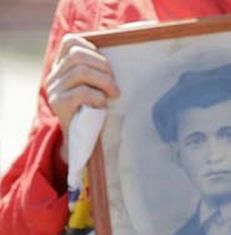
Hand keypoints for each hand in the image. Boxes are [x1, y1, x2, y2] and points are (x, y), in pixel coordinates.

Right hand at [45, 34, 118, 161]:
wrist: (82, 140)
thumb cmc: (95, 111)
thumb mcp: (95, 87)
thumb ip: (97, 71)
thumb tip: (120, 54)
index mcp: (61, 67)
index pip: (70, 42)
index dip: (91, 48)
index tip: (106, 66)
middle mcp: (54, 75)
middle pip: (77, 55)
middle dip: (103, 66)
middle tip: (114, 83)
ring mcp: (54, 89)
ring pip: (80, 71)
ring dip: (104, 81)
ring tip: (114, 93)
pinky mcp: (59, 104)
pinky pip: (81, 92)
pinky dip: (98, 96)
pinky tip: (103, 105)